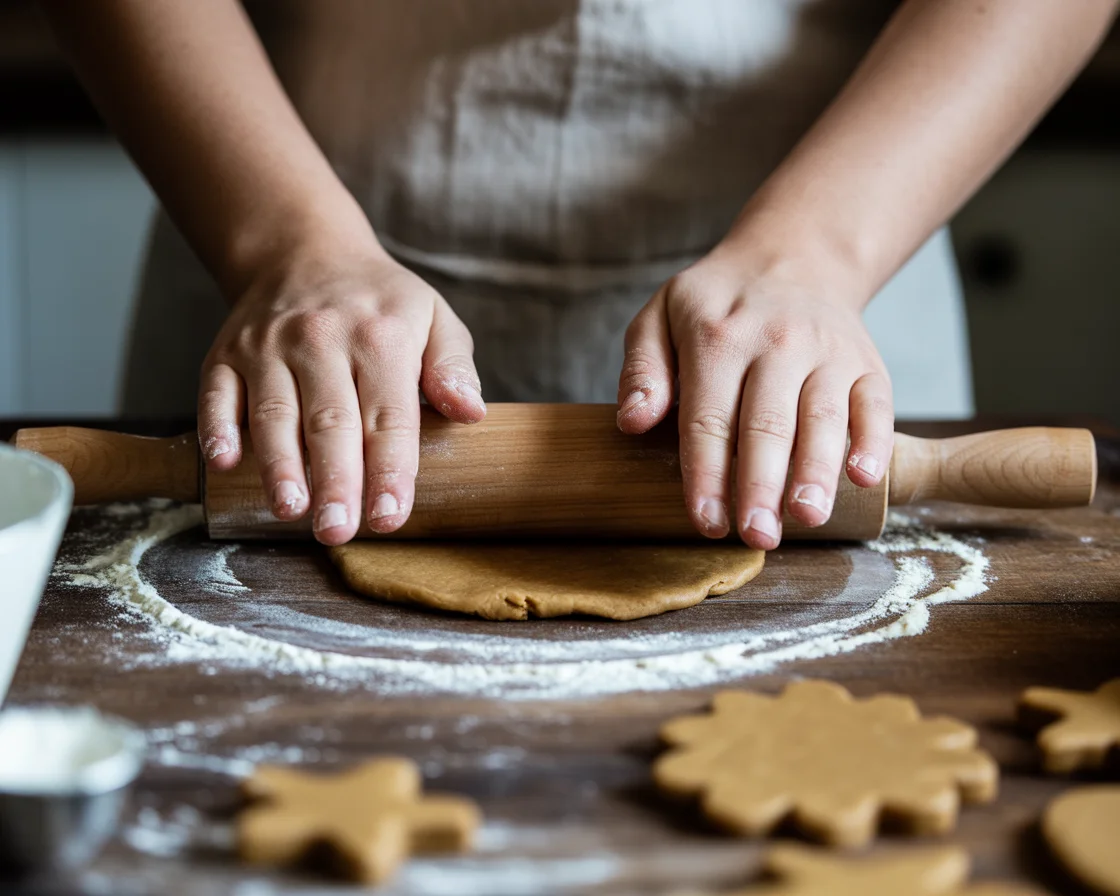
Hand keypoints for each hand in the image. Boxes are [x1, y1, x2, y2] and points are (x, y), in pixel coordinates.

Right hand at [197, 243, 484, 544]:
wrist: (304, 251)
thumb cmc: (379, 301)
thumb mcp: (434, 317)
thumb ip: (454, 366)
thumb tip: (470, 412)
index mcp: (381, 338)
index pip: (388, 416)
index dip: (389, 470)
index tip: (390, 516)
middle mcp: (322, 340)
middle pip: (329, 421)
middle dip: (335, 481)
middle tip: (337, 531)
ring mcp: (268, 346)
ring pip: (273, 412)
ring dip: (279, 465)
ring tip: (290, 509)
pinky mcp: (227, 353)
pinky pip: (216, 393)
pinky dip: (217, 427)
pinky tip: (224, 462)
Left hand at [616, 248, 892, 549]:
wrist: (792, 259)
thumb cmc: (716, 305)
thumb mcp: (660, 318)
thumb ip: (642, 371)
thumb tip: (632, 421)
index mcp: (717, 338)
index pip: (708, 418)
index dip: (707, 475)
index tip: (706, 523)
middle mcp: (776, 344)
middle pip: (767, 425)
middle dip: (761, 486)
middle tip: (756, 537)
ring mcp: (827, 353)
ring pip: (824, 418)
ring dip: (817, 472)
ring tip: (807, 517)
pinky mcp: (866, 363)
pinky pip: (877, 404)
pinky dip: (874, 441)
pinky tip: (863, 477)